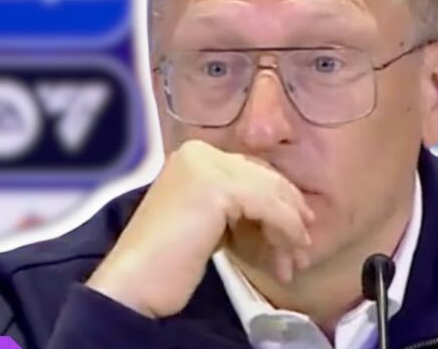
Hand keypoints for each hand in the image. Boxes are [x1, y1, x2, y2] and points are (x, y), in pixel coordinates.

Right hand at [85, 140, 314, 317]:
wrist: (135, 283)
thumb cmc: (166, 263)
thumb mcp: (206, 221)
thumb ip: (232, 206)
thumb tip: (279, 210)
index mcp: (192, 156)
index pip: (251, 171)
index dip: (278, 199)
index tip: (297, 229)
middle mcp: (198, 153)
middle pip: (264, 178)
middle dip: (289, 215)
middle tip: (302, 247)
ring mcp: (206, 166)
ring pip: (271, 192)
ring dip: (289, 230)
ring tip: (295, 261)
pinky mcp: (215, 187)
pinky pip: (269, 206)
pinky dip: (285, 230)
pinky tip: (288, 253)